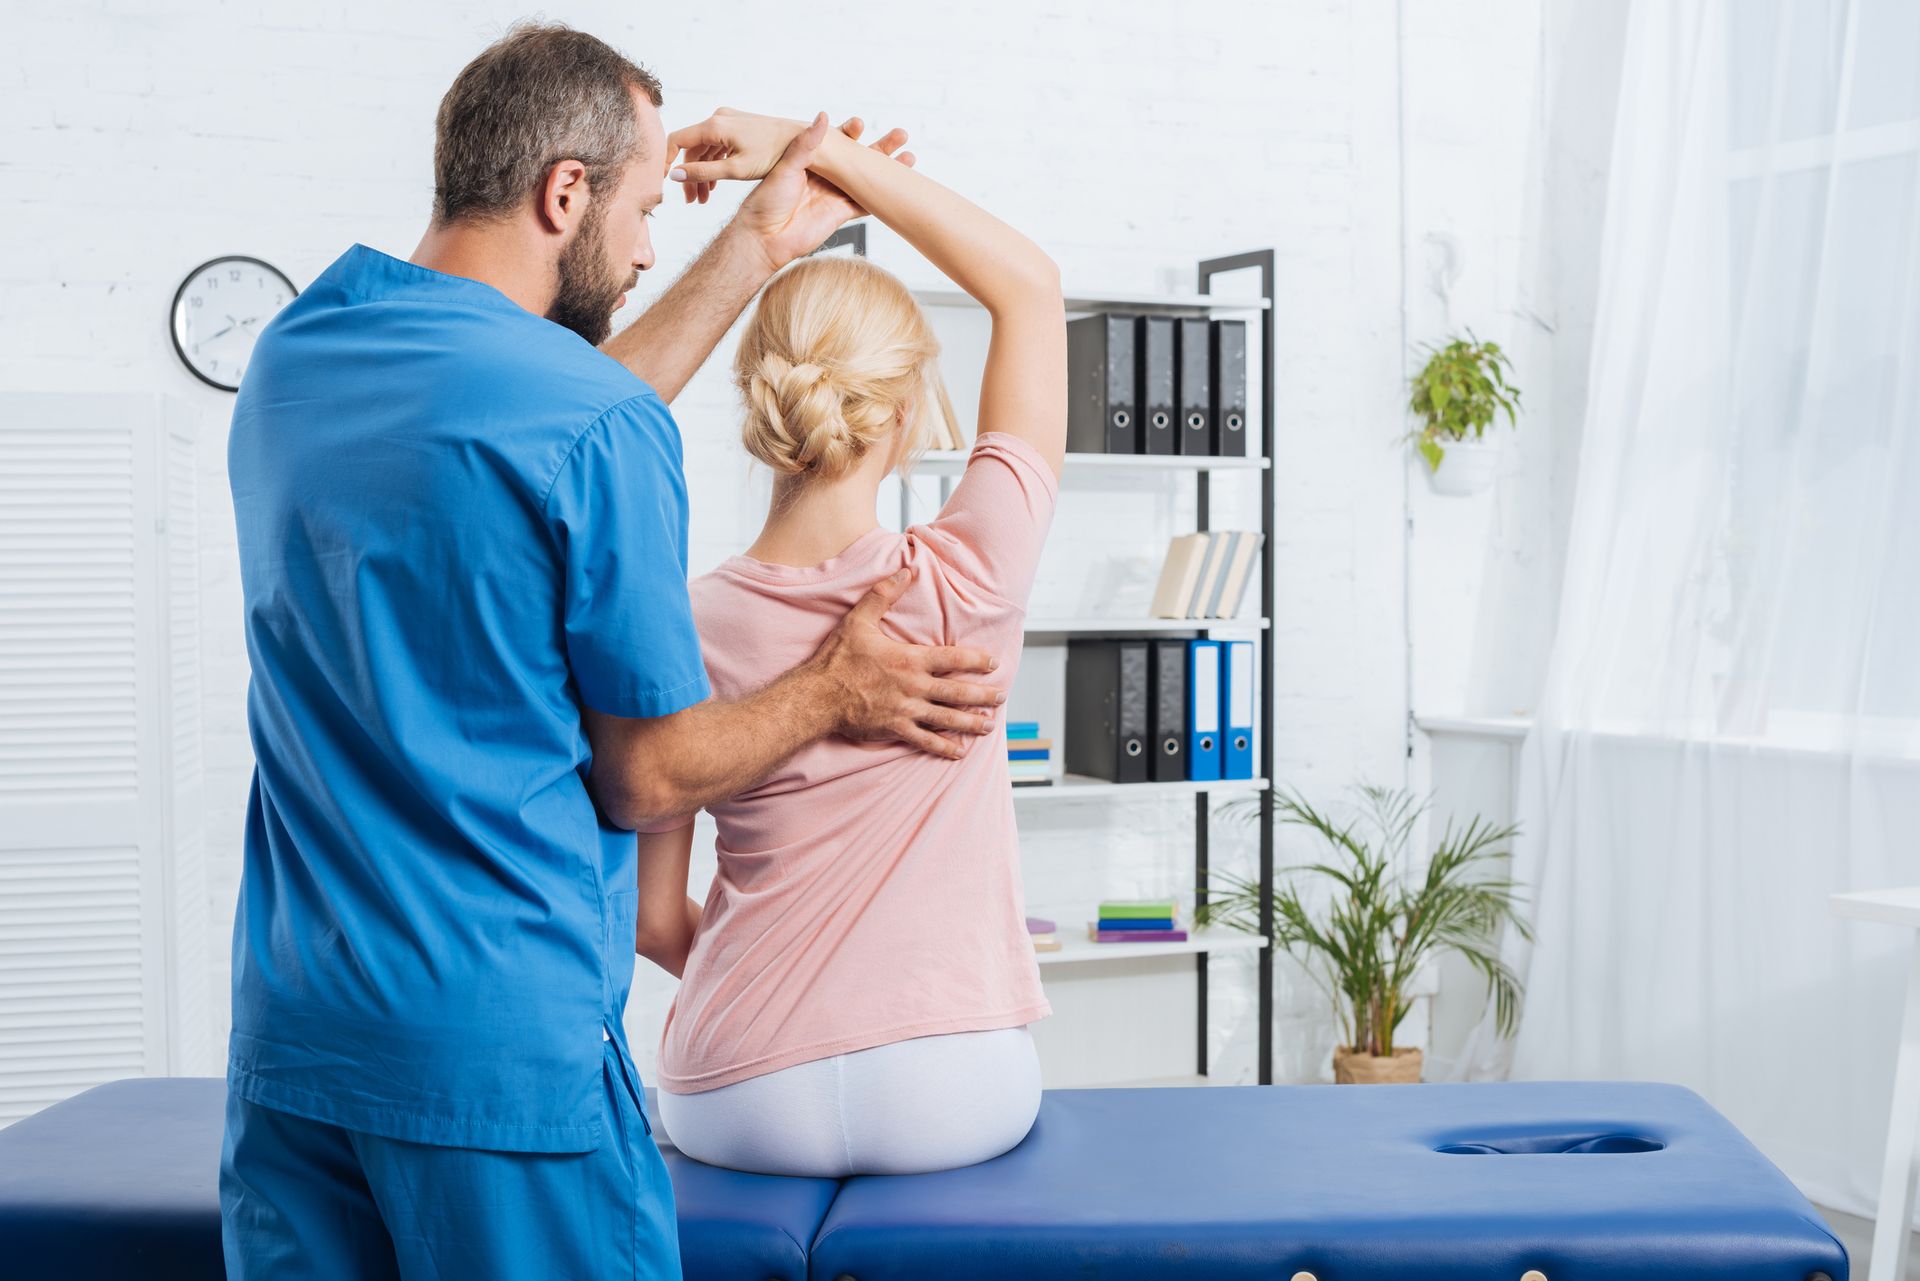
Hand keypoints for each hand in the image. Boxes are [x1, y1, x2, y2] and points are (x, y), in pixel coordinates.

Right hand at [668, 107, 807, 200]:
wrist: (800, 142)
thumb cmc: (773, 156)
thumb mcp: (735, 170)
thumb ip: (703, 172)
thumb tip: (673, 176)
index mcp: (714, 127)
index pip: (676, 140)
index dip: (665, 161)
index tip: (662, 181)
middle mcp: (718, 119)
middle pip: (691, 148)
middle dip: (688, 174)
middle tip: (691, 200)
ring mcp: (727, 121)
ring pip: (704, 149)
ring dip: (701, 172)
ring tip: (703, 198)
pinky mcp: (736, 127)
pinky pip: (716, 146)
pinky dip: (712, 164)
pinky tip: (714, 185)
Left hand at [672, 112, 912, 206]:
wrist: (764, 239)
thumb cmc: (766, 202)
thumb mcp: (785, 167)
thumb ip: (805, 145)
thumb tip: (823, 117)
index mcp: (811, 159)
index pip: (837, 141)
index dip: (850, 132)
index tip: (859, 124)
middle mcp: (827, 175)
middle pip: (859, 156)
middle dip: (880, 146)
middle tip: (900, 134)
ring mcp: (836, 193)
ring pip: (868, 178)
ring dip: (888, 168)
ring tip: (909, 156)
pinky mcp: (842, 214)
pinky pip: (867, 203)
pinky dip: (883, 196)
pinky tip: (902, 187)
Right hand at [807, 567, 1002, 758]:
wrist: (818, 696)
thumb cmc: (839, 658)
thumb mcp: (859, 620)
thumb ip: (883, 595)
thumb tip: (905, 571)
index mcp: (910, 659)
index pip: (953, 658)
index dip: (977, 660)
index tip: (993, 662)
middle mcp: (914, 686)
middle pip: (958, 692)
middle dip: (983, 695)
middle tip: (1001, 697)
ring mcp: (907, 710)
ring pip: (947, 718)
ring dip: (971, 722)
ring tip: (989, 725)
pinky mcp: (896, 729)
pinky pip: (926, 740)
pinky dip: (944, 747)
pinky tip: (960, 751)